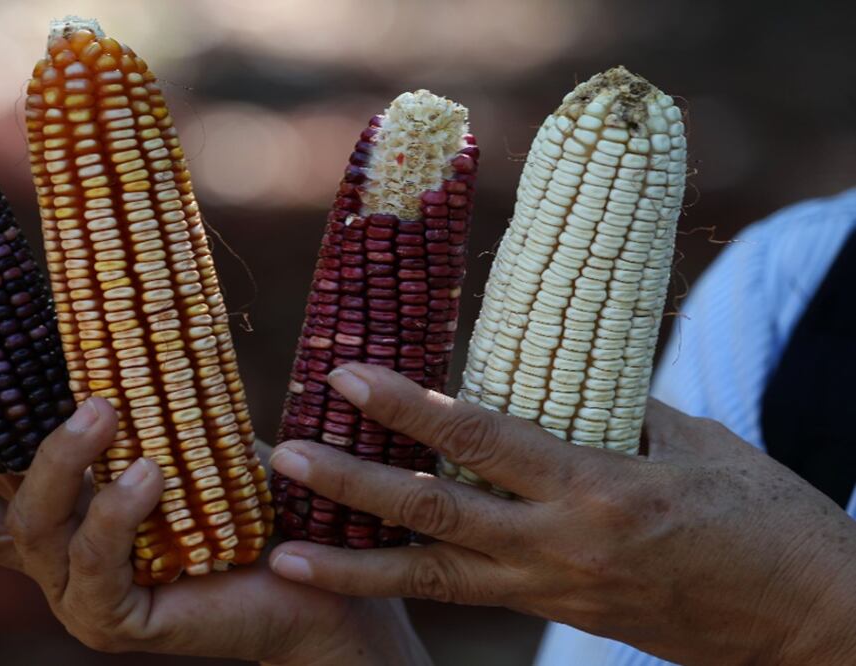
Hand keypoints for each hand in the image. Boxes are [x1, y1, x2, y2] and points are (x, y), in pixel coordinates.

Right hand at [0, 331, 430, 664]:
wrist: (309, 570)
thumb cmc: (242, 488)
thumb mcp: (178, 419)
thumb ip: (131, 378)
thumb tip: (105, 287)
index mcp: (50, 496)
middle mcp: (46, 545)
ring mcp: (72, 590)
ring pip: (26, 528)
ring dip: (57, 461)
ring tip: (102, 409)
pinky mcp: (114, 621)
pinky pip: (93, 568)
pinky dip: (114, 514)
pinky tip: (151, 474)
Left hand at [268, 363, 855, 664]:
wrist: (807, 622)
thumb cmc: (767, 520)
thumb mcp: (697, 443)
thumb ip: (614, 407)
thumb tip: (550, 371)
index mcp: (602, 489)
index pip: (485, 441)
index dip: (410, 410)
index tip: (349, 379)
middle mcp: (563, 547)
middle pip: (435, 515)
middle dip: (351, 488)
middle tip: (281, 455)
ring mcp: (553, 591)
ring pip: (435, 581)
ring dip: (354, 565)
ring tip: (285, 554)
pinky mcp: (555, 613)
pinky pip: (468, 595)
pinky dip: (408, 582)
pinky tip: (360, 569)